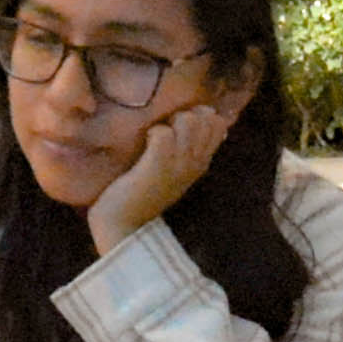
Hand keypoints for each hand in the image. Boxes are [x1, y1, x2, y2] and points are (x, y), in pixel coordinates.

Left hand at [83, 77, 243, 248]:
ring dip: (169, 122)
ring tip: (156, 138)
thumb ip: (187, 148)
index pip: (218, 123)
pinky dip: (153, 133)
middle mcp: (195, 163)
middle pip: (205, 118)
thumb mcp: (173, 170)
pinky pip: (163, 134)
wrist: (124, 226)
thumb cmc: (143, 194)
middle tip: (165, 131)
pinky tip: (145, 144)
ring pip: (188, 121)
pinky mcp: (158, 166)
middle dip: (183, 115)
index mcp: (201, 163)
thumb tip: (200, 119)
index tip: (179, 126)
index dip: (199, 114)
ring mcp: (179, 165)